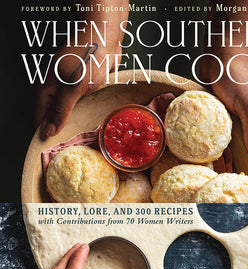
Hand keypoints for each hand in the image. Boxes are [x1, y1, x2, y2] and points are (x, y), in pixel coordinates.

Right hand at [34, 0, 127, 136]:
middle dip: (60, 129)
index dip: (45, 132)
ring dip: (73, 122)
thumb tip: (48, 130)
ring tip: (79, 138)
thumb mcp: (73, 88)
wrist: (104, 36)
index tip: (51, 149)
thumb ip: (61, 110)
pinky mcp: (83, 85)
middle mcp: (57, 89)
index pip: (39, 117)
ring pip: (68, 110)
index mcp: (48, 89)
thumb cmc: (87, 59)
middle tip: (69, 146)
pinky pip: (80, 103)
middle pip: (53, 115)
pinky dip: (84, 112)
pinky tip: (90, 121)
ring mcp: (70, 86)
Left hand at [199, 46, 247, 179]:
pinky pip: (217, 136)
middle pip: (247, 154)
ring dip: (226, 163)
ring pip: (231, 147)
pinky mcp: (219, 115)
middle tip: (235, 189)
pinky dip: (214, 148)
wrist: (223, 50)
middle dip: (242, 171)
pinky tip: (208, 159)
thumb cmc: (239, 72)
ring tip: (219, 180)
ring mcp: (233, 120)